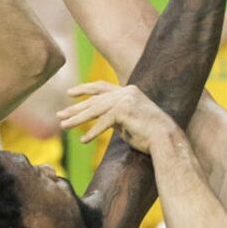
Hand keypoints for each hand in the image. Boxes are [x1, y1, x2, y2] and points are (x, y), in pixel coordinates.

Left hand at [57, 81, 173, 149]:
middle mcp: (126, 92)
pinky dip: (93, 132)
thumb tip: (98, 120)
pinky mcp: (125, 110)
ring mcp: (126, 99)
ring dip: (78, 119)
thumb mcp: (127, 122)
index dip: (84, 89)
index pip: (101, 87)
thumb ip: (114, 117)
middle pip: (95, 99)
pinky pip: (104, 122)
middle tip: (60, 115)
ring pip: (95, 110)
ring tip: (64, 126)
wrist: (166, 139)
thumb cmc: (149, 135)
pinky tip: (83, 140)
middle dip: (76, 108)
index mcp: (128, 91)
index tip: (70, 93)